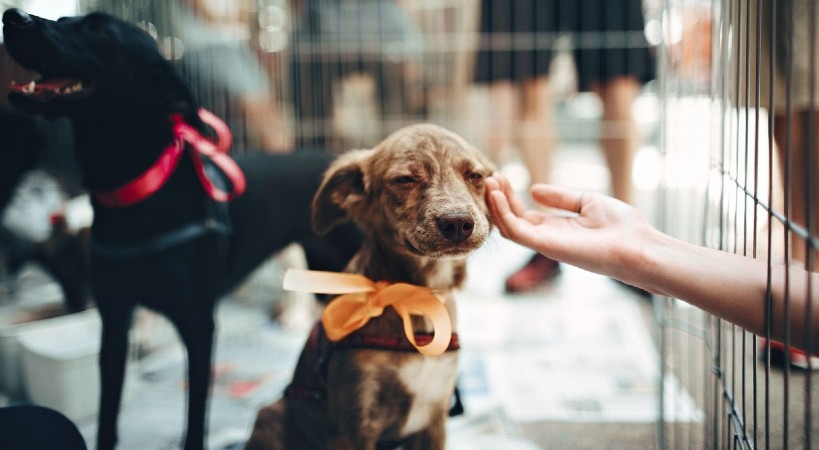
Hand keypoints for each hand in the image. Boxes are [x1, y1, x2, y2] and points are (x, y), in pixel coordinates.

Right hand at [485, 173, 656, 284]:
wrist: (637, 245)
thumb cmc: (621, 227)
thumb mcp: (587, 202)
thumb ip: (560, 198)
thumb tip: (534, 190)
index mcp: (557, 229)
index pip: (524, 214)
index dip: (510, 197)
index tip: (501, 177)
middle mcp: (548, 238)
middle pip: (512, 219)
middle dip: (499, 199)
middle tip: (491, 177)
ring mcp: (546, 243)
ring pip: (509, 226)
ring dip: (496, 204)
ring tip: (490, 182)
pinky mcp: (546, 246)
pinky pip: (516, 230)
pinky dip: (503, 213)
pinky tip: (497, 195)